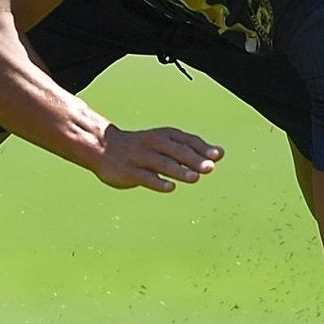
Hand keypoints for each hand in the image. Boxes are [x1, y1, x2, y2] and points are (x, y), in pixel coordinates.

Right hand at [93, 124, 221, 191]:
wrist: (103, 148)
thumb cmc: (142, 147)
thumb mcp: (163, 142)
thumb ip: (189, 149)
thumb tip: (219, 154)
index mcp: (163, 135)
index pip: (186, 139)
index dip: (202, 147)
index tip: (218, 155)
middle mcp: (152, 144)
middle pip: (176, 151)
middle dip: (193, 159)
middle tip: (210, 167)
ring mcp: (140, 158)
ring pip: (162, 163)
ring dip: (179, 170)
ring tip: (195, 178)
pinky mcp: (129, 172)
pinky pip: (145, 177)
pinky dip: (158, 182)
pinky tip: (170, 187)